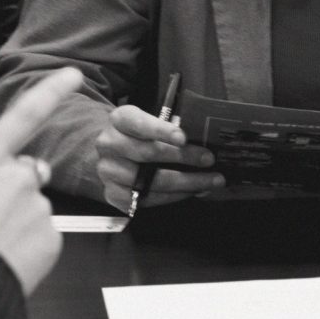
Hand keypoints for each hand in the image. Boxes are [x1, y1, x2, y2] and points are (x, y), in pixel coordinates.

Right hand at [0, 67, 81, 294]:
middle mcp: (17, 178)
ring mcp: (38, 207)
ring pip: (34, 205)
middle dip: (13, 185)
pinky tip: (5, 255)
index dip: (52, 90)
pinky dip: (29, 243)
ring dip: (19, 217)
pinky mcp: (52, 238)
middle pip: (27, 170)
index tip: (71, 75)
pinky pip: (44, 235)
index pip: (25, 115)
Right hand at [94, 103, 223, 210]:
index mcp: (120, 120)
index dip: (161, 130)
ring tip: (210, 181)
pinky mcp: (114, 194)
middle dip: (183, 157)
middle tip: (209, 160)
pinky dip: (175, 196)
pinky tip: (192, 191)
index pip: (138, 123)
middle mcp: (109, 145)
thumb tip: (204, 143)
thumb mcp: (150, 122)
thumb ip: (170, 128)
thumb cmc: (140, 136)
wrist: (113, 155)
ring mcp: (109, 172)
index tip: (183, 138)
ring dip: (186, 183)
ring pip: (151, 181)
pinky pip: (149, 198)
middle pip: (147, 153)